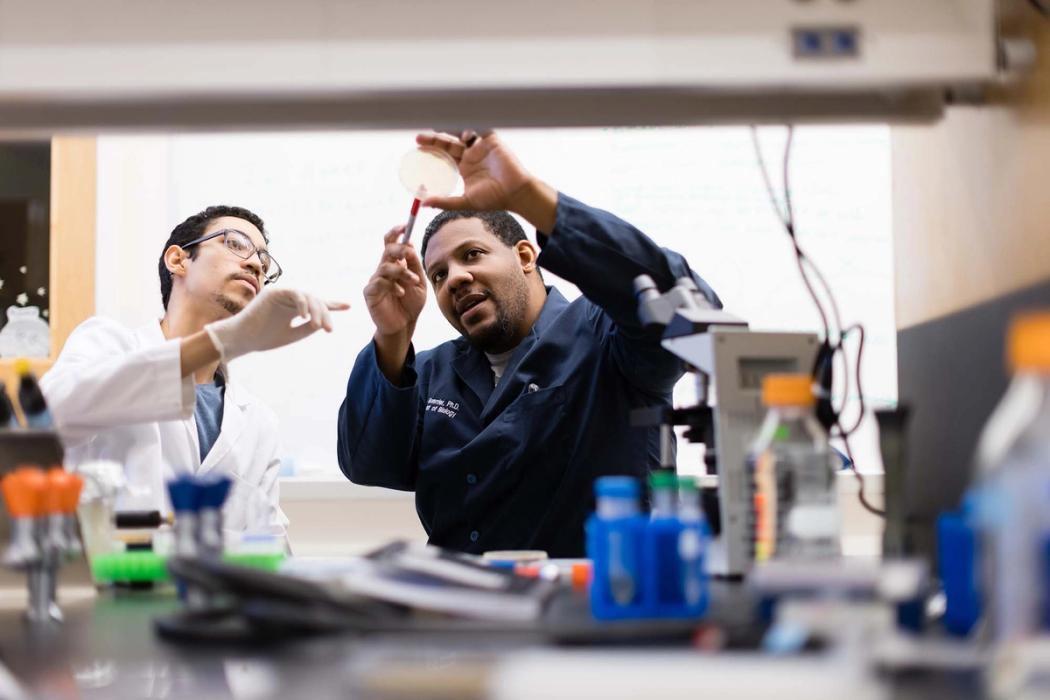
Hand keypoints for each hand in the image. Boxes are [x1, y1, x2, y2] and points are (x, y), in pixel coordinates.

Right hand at [205, 287, 348, 360]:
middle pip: (316, 301)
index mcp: (295, 309)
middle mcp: (290, 299)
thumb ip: (308, 327)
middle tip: (329, 329)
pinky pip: (295, 293)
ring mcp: (282, 294)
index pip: (317, 304)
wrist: (242, 340)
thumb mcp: (293, 334)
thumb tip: (324, 321)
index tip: (348, 306)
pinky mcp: (274, 292)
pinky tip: (305, 316)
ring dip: (316, 310)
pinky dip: (303, 304)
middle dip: (325, 314)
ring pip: (308, 296)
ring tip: (317, 326)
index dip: (333, 304)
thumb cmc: (264, 338)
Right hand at [363, 225, 426, 337]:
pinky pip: (379, 282)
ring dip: (403, 272)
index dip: (395, 233)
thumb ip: (415, 266)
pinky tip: (401, 293)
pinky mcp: (370, 293)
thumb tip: (410, 245)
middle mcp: (383, 269)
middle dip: (399, 248)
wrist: (404, 326)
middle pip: (387, 250)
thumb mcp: (419, 283)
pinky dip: (393, 285)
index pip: (390, 244)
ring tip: (414, 282)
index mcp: (394, 265)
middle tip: (409, 252)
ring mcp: (375, 280)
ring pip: (386, 267)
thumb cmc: (411, 304)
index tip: (404, 225)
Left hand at [415, 130, 557, 232]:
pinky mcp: (492, 142)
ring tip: (435, 132)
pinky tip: (464, 137)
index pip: (444, 155)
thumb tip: (423, 204)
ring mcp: (481, 148)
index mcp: (464, 168)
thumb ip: (445, 202)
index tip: (418, 148)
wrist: (516, 193)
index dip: (432, 150)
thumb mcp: (466, 201)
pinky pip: (479, 131)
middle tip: (419, 139)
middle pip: (449, 143)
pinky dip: (470, 131)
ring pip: (460, 135)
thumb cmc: (495, 199)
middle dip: (434, 140)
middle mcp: (471, 156)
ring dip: (448, 132)